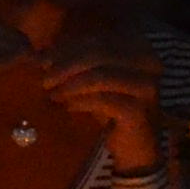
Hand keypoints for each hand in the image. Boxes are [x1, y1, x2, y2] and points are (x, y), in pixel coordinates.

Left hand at [41, 46, 166, 171]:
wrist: (138, 148)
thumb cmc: (114, 110)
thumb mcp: (97, 81)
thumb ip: (78, 64)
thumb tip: (42, 54)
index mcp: (139, 48)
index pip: (97, 40)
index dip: (67, 48)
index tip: (43, 60)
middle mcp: (147, 63)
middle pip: (98, 53)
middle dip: (66, 65)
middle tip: (45, 79)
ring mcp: (145, 86)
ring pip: (99, 76)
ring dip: (70, 84)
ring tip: (53, 94)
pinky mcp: (139, 110)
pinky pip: (102, 100)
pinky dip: (80, 102)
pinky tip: (68, 107)